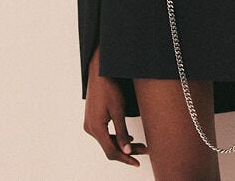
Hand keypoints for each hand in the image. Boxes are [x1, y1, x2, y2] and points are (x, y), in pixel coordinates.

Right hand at [84, 48, 147, 165]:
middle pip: (110, 147)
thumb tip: (127, 150)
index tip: (137, 162)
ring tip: (140, 145)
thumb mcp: (119, 110)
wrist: (99, 72)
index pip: (111, 151)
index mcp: (96, 128)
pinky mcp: (92, 119)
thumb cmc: (109, 87)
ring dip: (122, 144)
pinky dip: (116, 137)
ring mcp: (90, 124)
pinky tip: (127, 138)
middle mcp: (90, 128)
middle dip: (127, 151)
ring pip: (107, 141)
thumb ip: (122, 132)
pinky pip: (104, 134)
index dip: (125, 158)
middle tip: (145, 150)